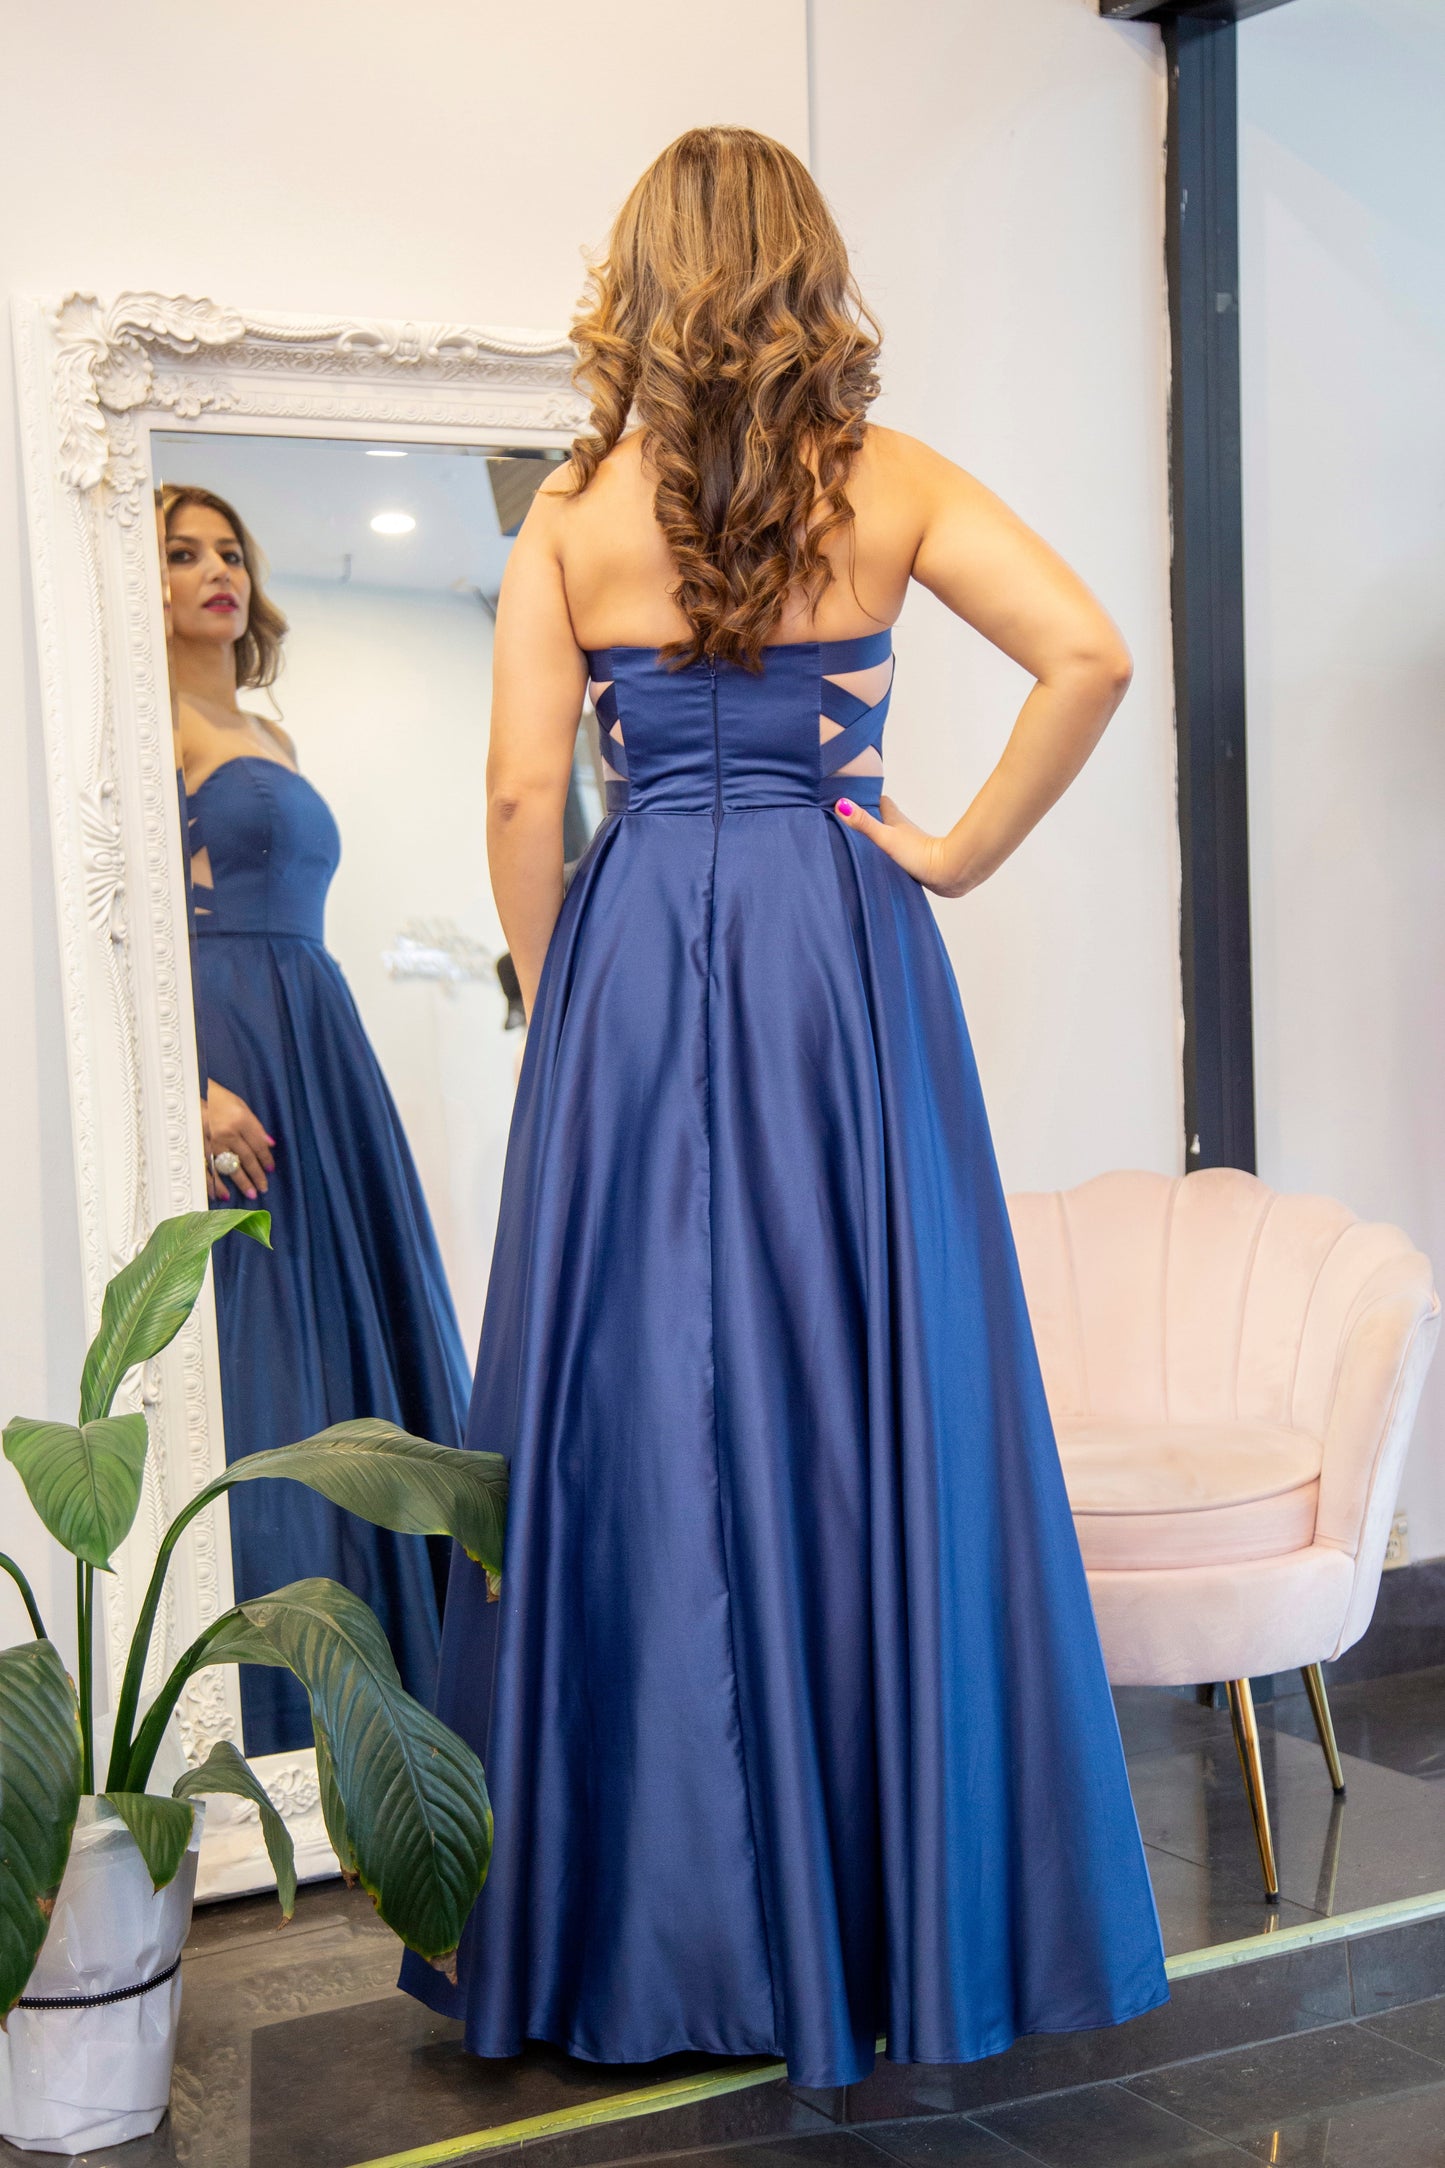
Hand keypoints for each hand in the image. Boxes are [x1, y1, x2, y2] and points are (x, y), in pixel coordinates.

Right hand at [203, 1081, 274, 1201]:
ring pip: (229, 1167)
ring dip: (240, 1182)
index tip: (270, 1169)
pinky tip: (222, 1193)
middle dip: (256, 1175)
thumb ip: (256, 1127)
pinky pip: (208, 1169)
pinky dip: (215, 1183)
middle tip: (263, 1188)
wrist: (192, 1093)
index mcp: (241, 1121)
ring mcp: (212, 1142)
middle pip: (246, 1158)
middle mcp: (227, 1133)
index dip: (266, 1159)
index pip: (258, 1145)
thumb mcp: (242, 1106)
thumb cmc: (219, 1099)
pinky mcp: (199, 1147)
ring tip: (250, 1193)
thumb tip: (270, 1144)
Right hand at [832, 795, 969, 898]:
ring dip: (878, 835)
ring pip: (890, 834)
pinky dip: (885, 852)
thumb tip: (841, 804)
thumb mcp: (886, 837)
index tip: (854, 797)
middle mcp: (902, 829)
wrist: (946, 873)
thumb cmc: (918, 853)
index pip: (882, 802)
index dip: (869, 797)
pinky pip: (895, 852)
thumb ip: (864, 823)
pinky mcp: (912, 860)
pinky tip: (877, 860)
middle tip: (851, 818)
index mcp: (895, 819)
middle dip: (870, 817)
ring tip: (859, 839)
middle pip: (884, 818)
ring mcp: (908, 844)